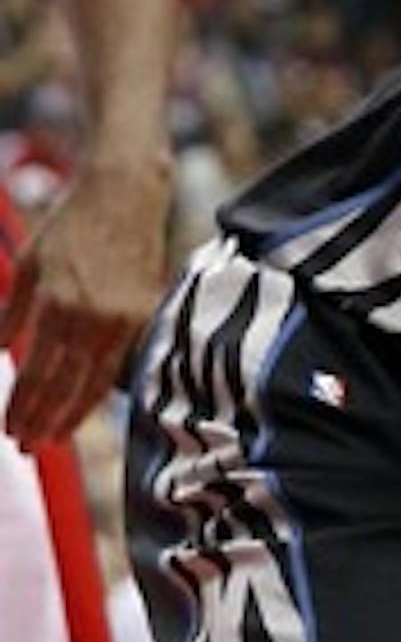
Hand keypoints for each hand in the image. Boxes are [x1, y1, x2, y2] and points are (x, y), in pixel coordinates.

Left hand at [0, 156, 169, 450]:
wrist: (126, 195)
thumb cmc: (71, 224)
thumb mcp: (29, 263)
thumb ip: (13, 312)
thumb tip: (2, 352)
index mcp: (58, 303)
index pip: (36, 371)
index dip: (21, 406)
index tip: (9, 430)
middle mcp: (94, 317)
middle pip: (66, 385)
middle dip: (44, 420)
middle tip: (28, 446)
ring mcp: (124, 317)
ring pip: (97, 381)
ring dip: (73, 414)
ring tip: (54, 438)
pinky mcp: (145, 313)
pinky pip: (119, 361)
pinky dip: (99, 387)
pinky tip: (86, 402)